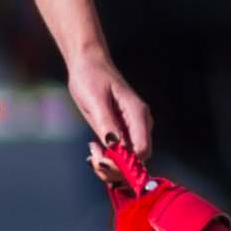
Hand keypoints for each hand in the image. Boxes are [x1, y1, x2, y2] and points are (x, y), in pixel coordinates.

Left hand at [65, 47, 151, 166]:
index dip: (124, 163)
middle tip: (93, 158)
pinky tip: (94, 149)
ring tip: (92, 153)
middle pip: (137, 161)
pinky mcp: (123, 132)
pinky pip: (120, 154)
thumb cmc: (91, 76)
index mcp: (138, 115)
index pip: (142, 151)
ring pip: (129, 161)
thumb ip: (107, 124)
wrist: (88, 63)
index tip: (102, 159)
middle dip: (115, 167)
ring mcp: (132, 129)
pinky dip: (108, 158)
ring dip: (110, 165)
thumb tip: (115, 146)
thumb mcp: (95, 100)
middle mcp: (140, 124)